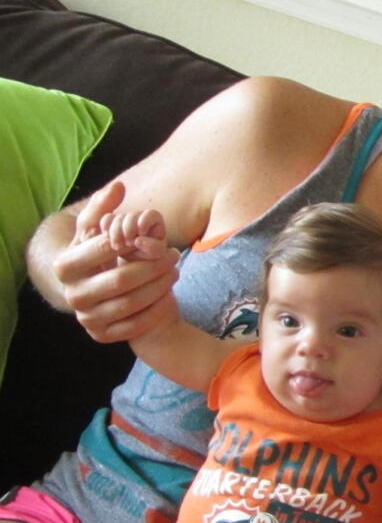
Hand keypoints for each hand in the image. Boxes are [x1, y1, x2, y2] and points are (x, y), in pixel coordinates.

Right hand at [53, 183, 179, 342]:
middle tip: (176, 256)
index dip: (134, 242)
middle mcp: (71, 295)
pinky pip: (138, 325)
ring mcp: (86, 318)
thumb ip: (105, 207)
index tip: (154, 239)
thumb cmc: (104, 256)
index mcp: (65, 266)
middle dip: (154, 266)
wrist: (104, 296)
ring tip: (175, 271)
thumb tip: (119, 186)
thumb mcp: (99, 231)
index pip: (105, 250)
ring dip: (160, 285)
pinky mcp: (103, 336)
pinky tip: (170, 294)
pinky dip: (158, 308)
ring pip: (133, 302)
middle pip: (122, 279)